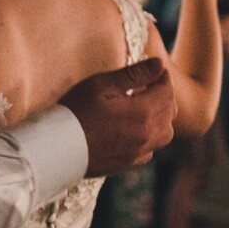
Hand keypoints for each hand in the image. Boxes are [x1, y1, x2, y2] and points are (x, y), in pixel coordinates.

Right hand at [60, 57, 176, 175]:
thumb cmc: (76, 111)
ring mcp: (139, 152)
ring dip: (161, 117)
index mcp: (143, 112)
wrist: (57, 148)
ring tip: (144, 107)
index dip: (163, 77)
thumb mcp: (102, 85)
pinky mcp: (129, 163)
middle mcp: (147, 134)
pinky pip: (151, 149)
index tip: (154, 70)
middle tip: (148, 85)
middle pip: (170, 112)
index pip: (167, 91)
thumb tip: (159, 64)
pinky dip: (151, 136)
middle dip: (164, 95)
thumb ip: (134, 74)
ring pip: (165, 133)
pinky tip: (135, 129)